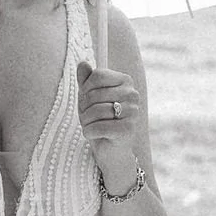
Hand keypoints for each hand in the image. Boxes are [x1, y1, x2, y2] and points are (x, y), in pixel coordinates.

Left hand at [76, 59, 142, 189]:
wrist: (112, 151)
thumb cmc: (100, 121)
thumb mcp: (90, 99)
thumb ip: (86, 81)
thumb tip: (82, 63)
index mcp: (126, 81)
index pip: (97, 76)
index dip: (85, 88)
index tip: (86, 99)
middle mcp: (133, 94)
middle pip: (93, 94)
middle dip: (83, 108)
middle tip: (88, 117)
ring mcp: (133, 112)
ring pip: (94, 111)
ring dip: (85, 121)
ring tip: (91, 126)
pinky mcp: (128, 130)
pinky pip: (97, 127)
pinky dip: (89, 133)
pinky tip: (94, 136)